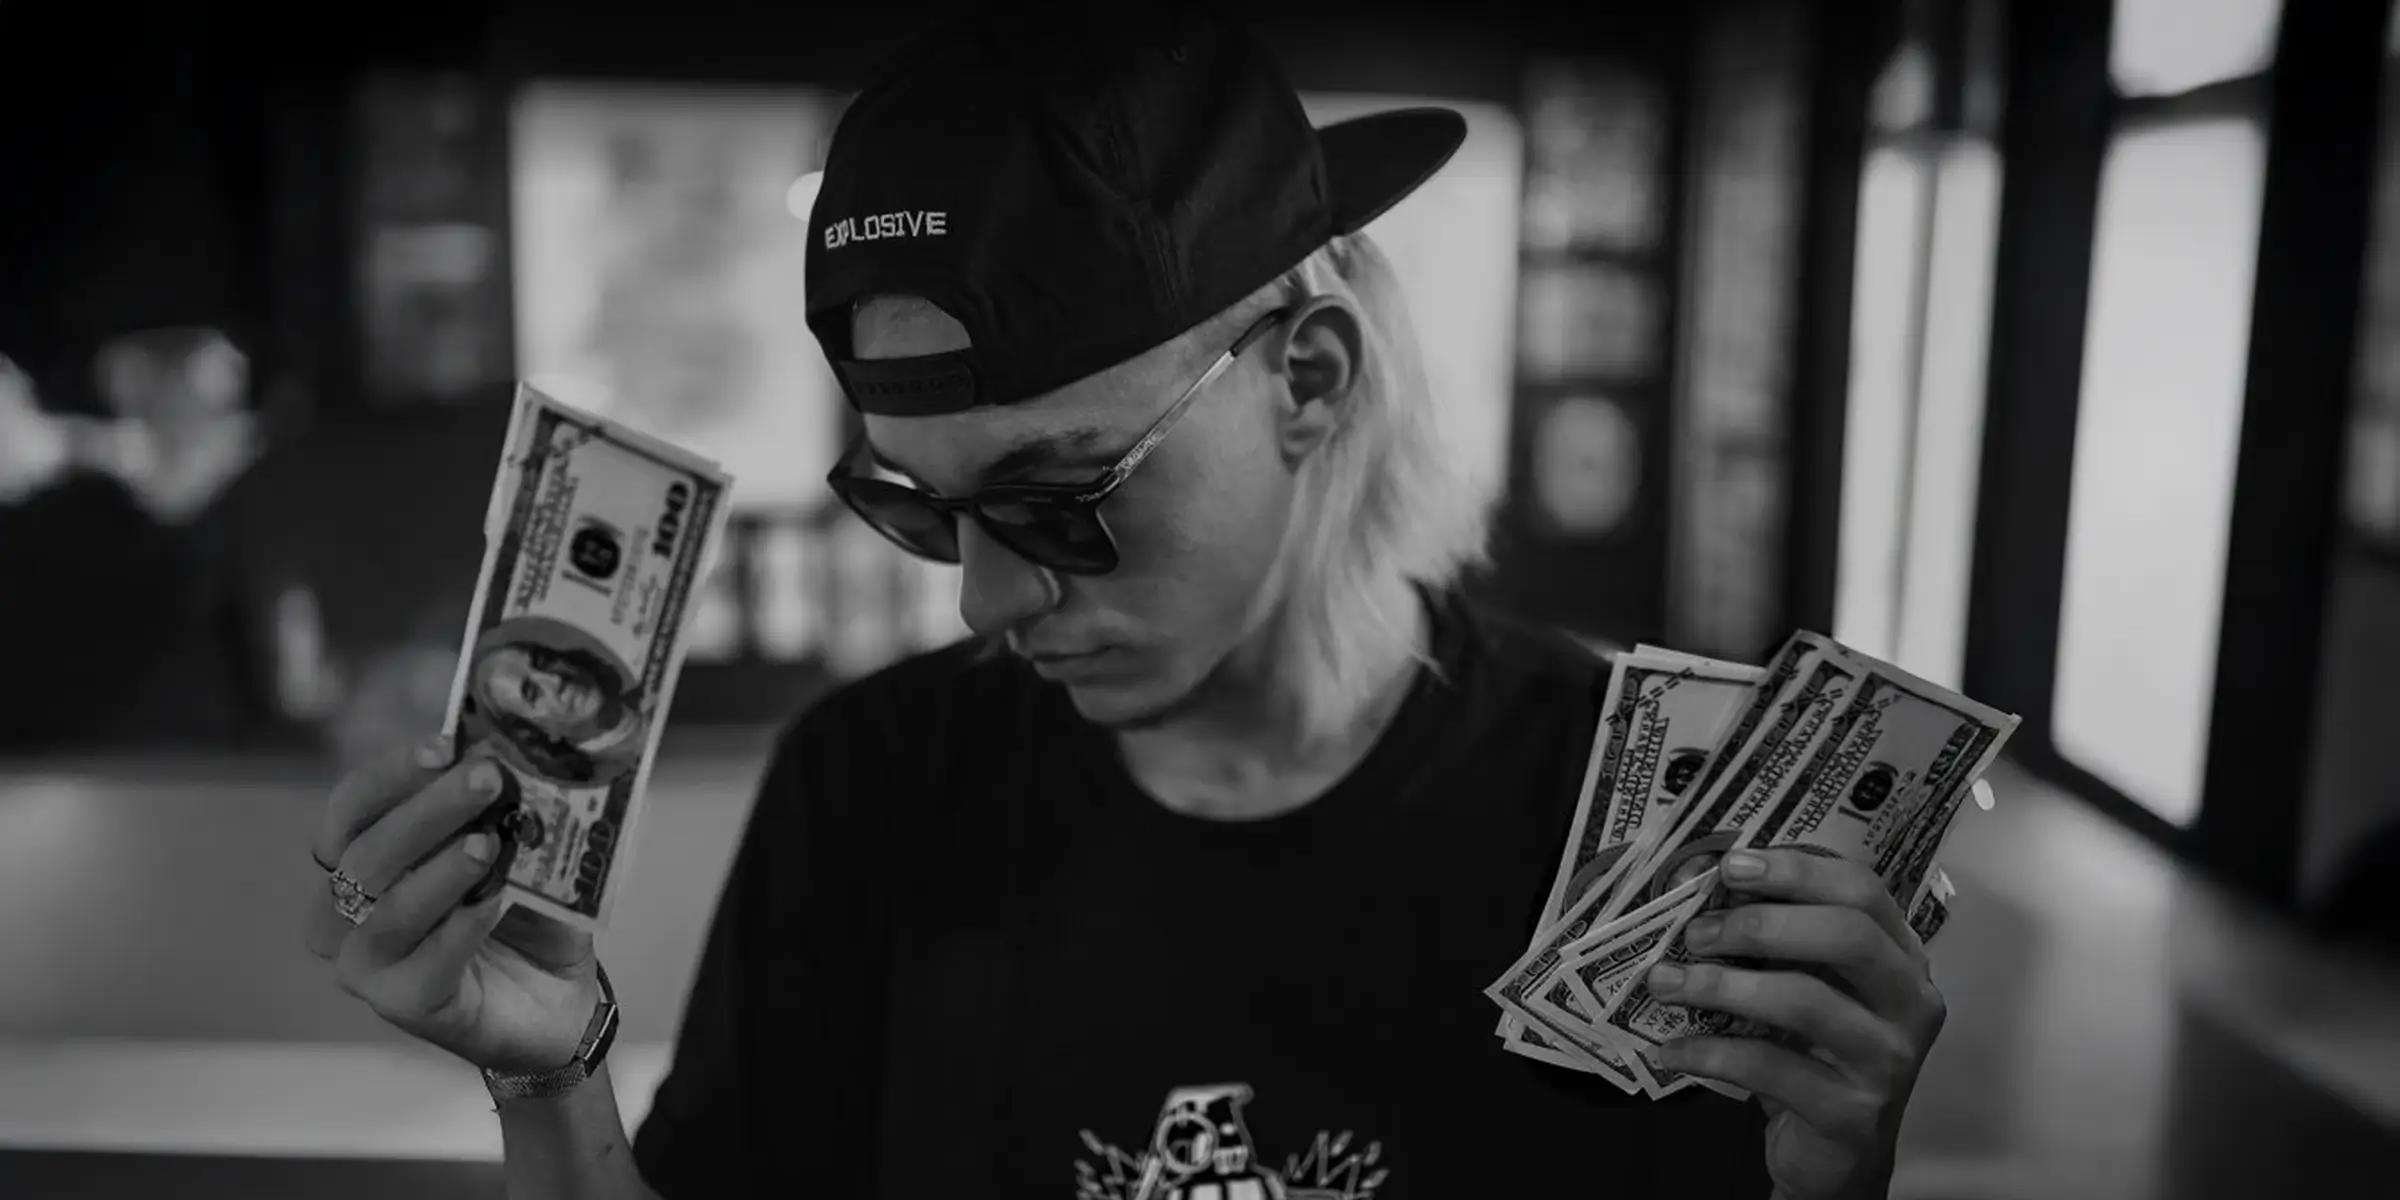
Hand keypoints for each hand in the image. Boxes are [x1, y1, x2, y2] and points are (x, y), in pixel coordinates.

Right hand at [305, 734, 601, 1073]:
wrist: (560, 998)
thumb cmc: (526, 917)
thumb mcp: (519, 851)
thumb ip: (502, 810)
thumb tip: (509, 751)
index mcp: (364, 861)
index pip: (351, 809)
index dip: (390, 775)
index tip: (444, 746)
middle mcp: (349, 913)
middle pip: (366, 854)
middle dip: (428, 811)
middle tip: (485, 779)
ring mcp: (369, 965)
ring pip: (388, 912)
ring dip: (440, 872)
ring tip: (489, 844)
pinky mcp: (404, 1005)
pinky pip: (424, 965)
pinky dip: (459, 930)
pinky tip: (493, 903)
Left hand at [1644, 848, 1944, 1199]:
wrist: (1836, 1154)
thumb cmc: (1814, 1053)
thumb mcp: (1802, 987)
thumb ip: (1772, 941)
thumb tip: (1696, 885)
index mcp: (1901, 958)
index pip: (1862, 891)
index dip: (1797, 870)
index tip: (1730, 866)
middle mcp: (1910, 1004)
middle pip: (1847, 935)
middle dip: (1762, 924)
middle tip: (1696, 932)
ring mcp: (1887, 1061)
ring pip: (1806, 1001)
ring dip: (1722, 985)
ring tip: (1665, 983)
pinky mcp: (1851, 1113)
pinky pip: (1770, 1067)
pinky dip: (1711, 1053)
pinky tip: (1672, 1050)